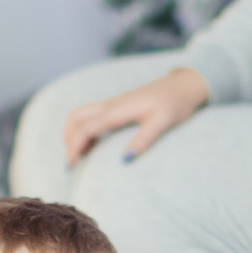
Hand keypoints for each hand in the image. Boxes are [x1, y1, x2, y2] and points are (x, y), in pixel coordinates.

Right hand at [62, 67, 210, 166]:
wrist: (182, 86)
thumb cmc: (174, 104)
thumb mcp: (163, 122)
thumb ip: (144, 139)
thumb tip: (125, 160)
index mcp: (118, 110)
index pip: (86, 127)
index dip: (74, 146)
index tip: (71, 166)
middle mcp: (110, 105)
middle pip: (76, 117)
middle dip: (68, 140)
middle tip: (72, 163)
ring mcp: (112, 104)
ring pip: (80, 114)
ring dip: (73, 133)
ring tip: (79, 155)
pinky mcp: (116, 105)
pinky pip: (90, 115)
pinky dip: (83, 129)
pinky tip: (91, 145)